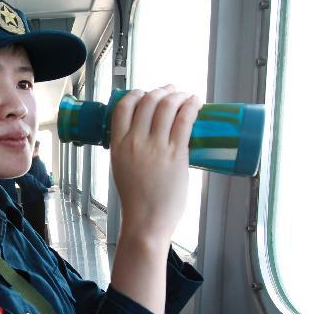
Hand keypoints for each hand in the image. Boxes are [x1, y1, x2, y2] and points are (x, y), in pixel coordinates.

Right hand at [109, 85, 200, 244]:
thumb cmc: (137, 202)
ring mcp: (156, 147)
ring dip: (177, 95)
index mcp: (117, 146)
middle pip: (147, 102)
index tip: (145, 93)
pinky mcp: (176, 154)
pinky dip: (191, 106)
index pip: (123, 108)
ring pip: (167, 106)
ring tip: (185, 95)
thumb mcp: (122, 170)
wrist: (146, 222)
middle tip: (171, 91)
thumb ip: (130, 152)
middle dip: (161, 91)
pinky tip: (196, 102)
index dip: (136, 94)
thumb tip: (150, 140)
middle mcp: (134, 142)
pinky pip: (184, 120)